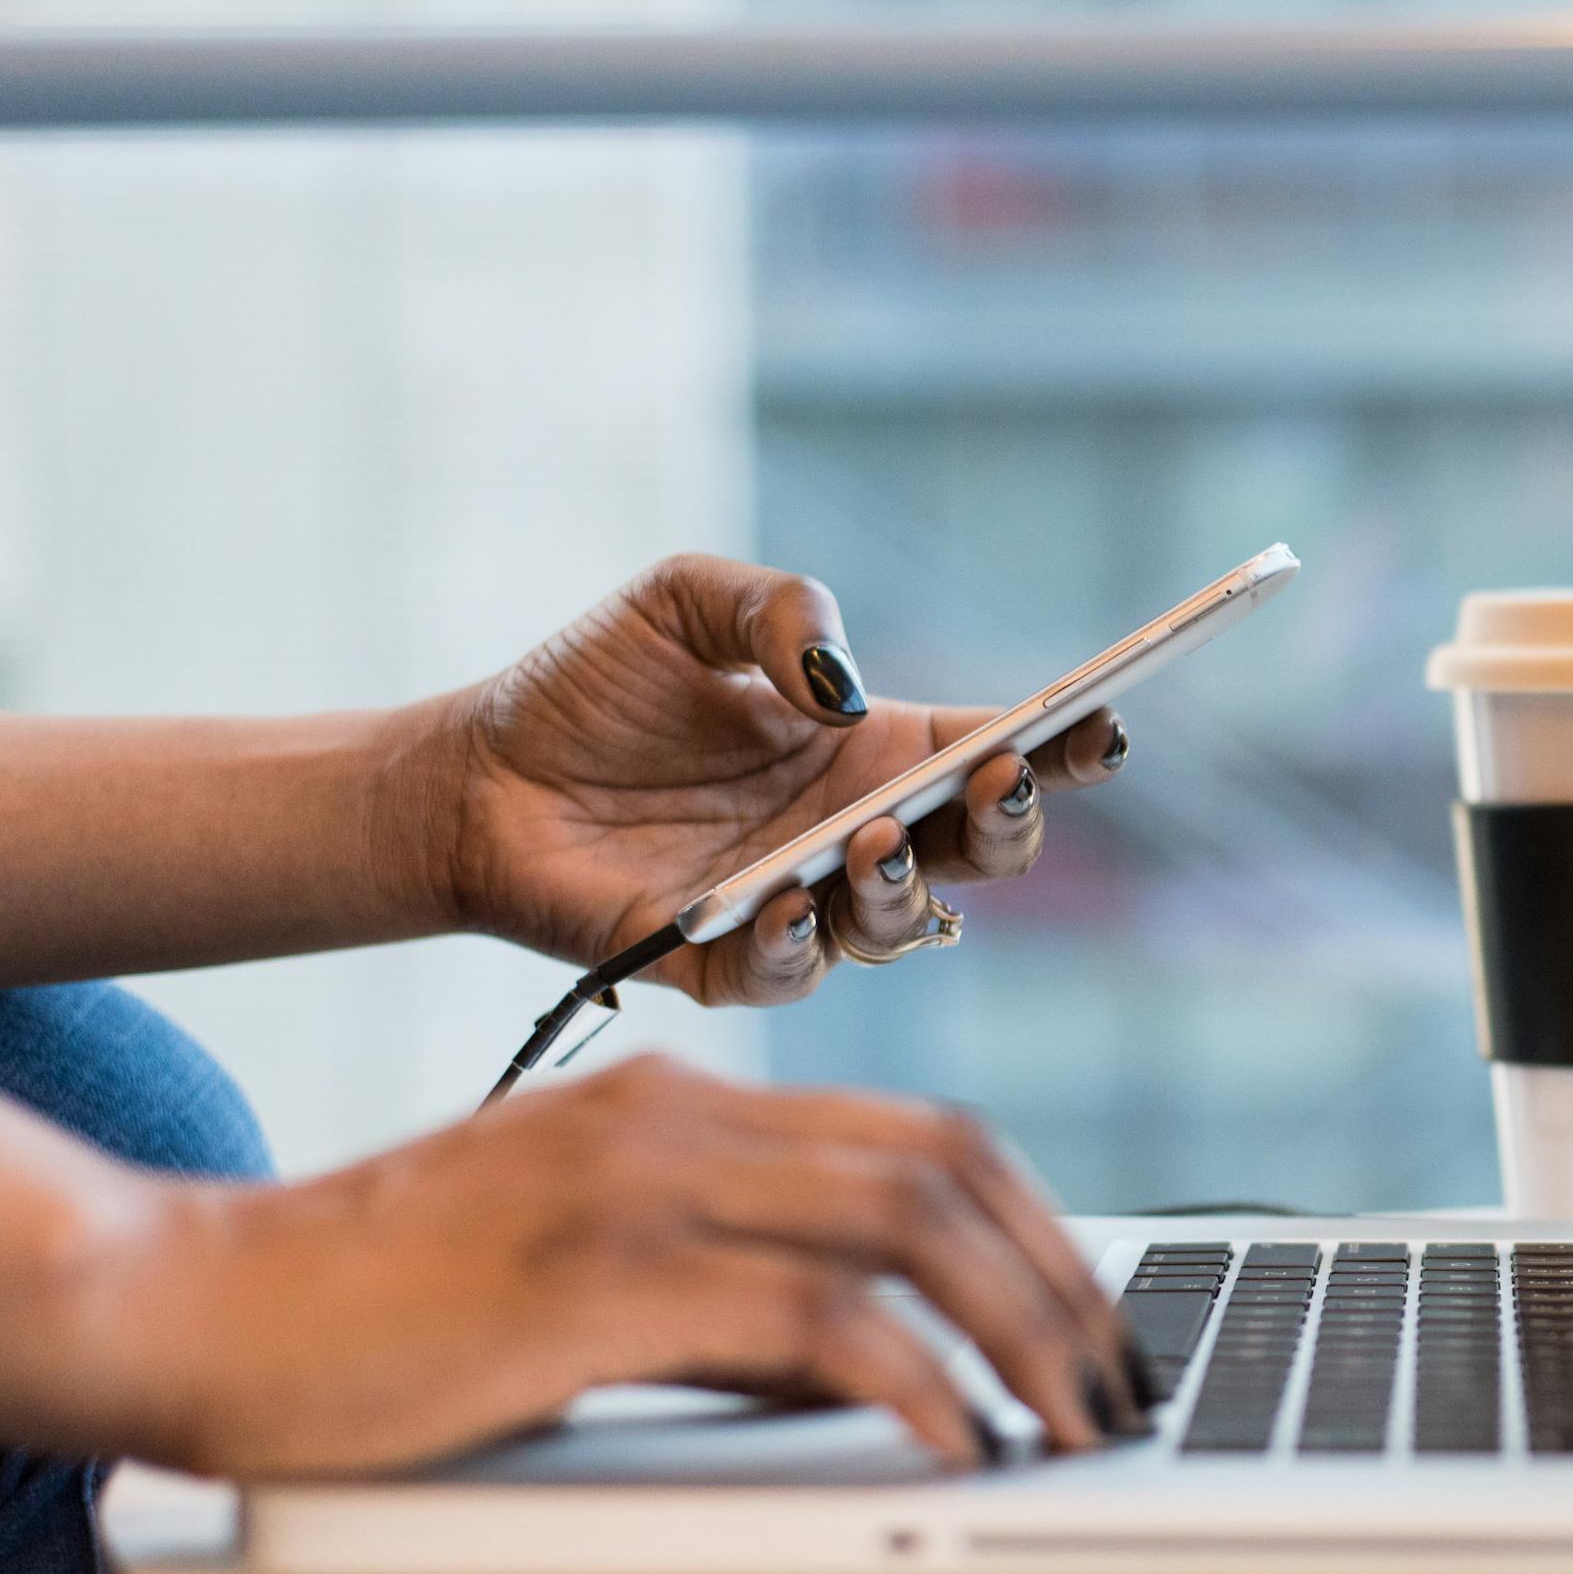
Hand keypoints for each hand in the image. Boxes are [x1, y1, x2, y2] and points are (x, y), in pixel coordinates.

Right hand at [93, 1056, 1152, 1477]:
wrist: (196, 1304)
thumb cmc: (383, 1311)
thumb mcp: (589, 1276)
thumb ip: (730, 1301)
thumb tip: (872, 1371)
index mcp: (683, 1101)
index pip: (924, 1133)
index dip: (1038, 1222)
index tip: (1093, 1317)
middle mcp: (679, 1117)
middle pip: (948, 1165)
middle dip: (1063, 1279)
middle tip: (1118, 1382)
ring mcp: (640, 1186)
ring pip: (908, 1225)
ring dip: (1021, 1330)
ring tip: (1073, 1423)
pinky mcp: (600, 1278)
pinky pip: (814, 1319)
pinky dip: (913, 1382)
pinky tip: (956, 1442)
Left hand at [428, 554, 1128, 1002]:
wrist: (471, 776)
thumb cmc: (589, 688)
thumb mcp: (685, 600)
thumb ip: (779, 609)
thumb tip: (843, 687)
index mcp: (873, 751)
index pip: (998, 752)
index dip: (1063, 744)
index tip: (1101, 721)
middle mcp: (855, 835)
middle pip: (984, 853)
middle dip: (1011, 823)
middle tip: (997, 780)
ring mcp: (800, 906)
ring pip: (904, 926)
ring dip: (906, 887)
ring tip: (872, 839)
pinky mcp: (724, 965)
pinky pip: (791, 973)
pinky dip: (799, 944)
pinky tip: (784, 898)